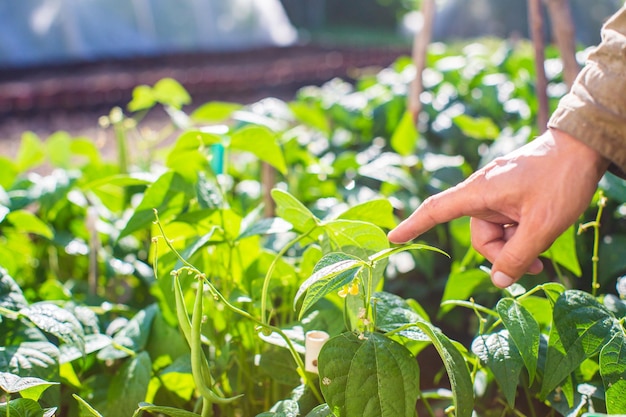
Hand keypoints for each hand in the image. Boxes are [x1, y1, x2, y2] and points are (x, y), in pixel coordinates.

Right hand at [388, 129, 609, 287]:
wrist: (584, 147)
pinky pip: (506, 224)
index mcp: (479, 192)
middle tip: (534, 264)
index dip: (414, 225)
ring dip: (517, 246)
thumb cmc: (561, 179)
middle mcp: (483, 193)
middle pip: (479, 236)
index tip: (393, 238)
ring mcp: (498, 194)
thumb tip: (498, 281)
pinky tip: (542, 235)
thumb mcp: (543, 225)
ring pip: (496, 234)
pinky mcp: (510, 196)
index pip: (436, 210)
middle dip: (503, 254)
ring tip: (543, 249)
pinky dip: (521, 235)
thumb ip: (517, 256)